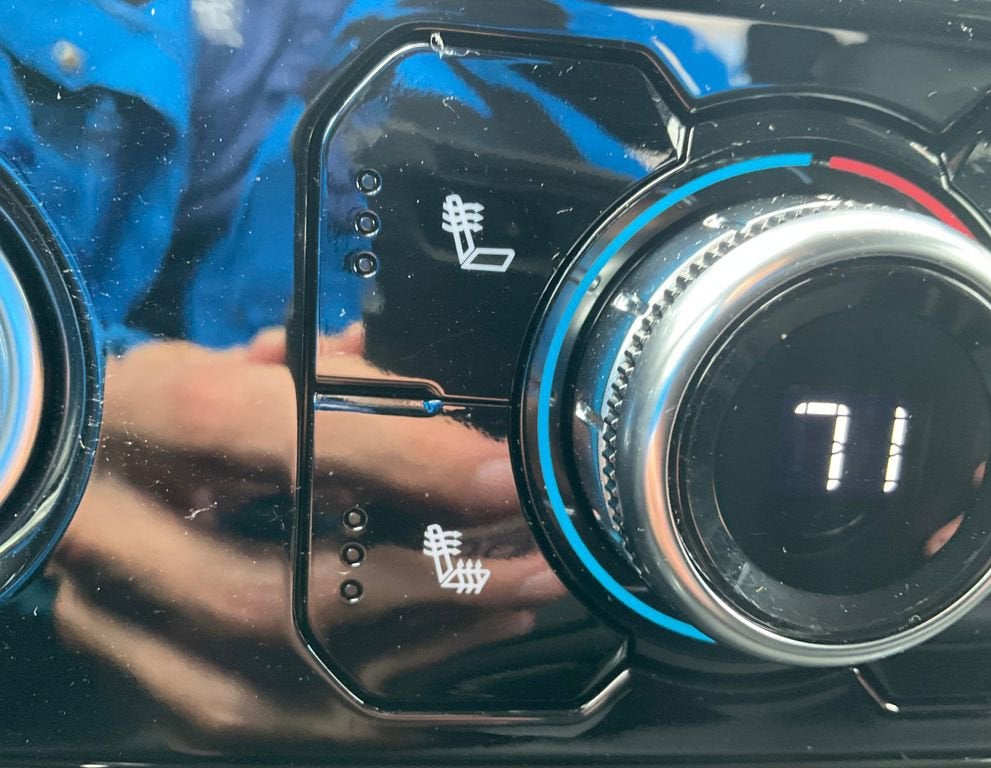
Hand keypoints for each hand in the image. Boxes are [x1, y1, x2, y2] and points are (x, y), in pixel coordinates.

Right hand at [51, 328, 562, 746]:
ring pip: (269, 680)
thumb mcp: (238, 365)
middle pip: (264, 592)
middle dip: (421, 588)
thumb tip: (442, 410)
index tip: (495, 474)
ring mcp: (114, 629)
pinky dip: (376, 694)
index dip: (383, 453)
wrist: (75, 472)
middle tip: (531, 564)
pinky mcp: (144, 682)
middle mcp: (105, 537)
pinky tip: (456, 648)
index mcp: (132, 419)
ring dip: (414, 649)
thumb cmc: (168, 415)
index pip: (249, 428)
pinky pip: (268, 719)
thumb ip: (330, 378)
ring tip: (515, 605)